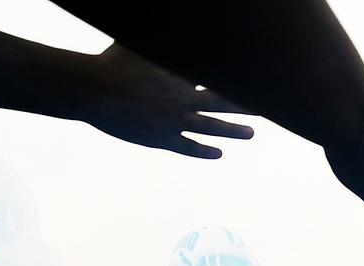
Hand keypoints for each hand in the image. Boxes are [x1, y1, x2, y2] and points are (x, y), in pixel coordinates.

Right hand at [78, 43, 253, 158]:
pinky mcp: (162, 138)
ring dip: (233, 130)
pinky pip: (188, 146)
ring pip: (212, 126)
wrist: (97, 91)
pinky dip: (204, 151)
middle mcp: (185, 98)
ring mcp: (175, 121)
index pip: (217, 75)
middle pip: (223, 101)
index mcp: (182, 73)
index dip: (235, 76)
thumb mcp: (139, 40)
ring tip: (251, 134)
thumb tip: (163, 14)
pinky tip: (218, 154)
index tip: (255, 76)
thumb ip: (157, 36)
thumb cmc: (113, 61)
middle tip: (266, 108)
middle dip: (246, 104)